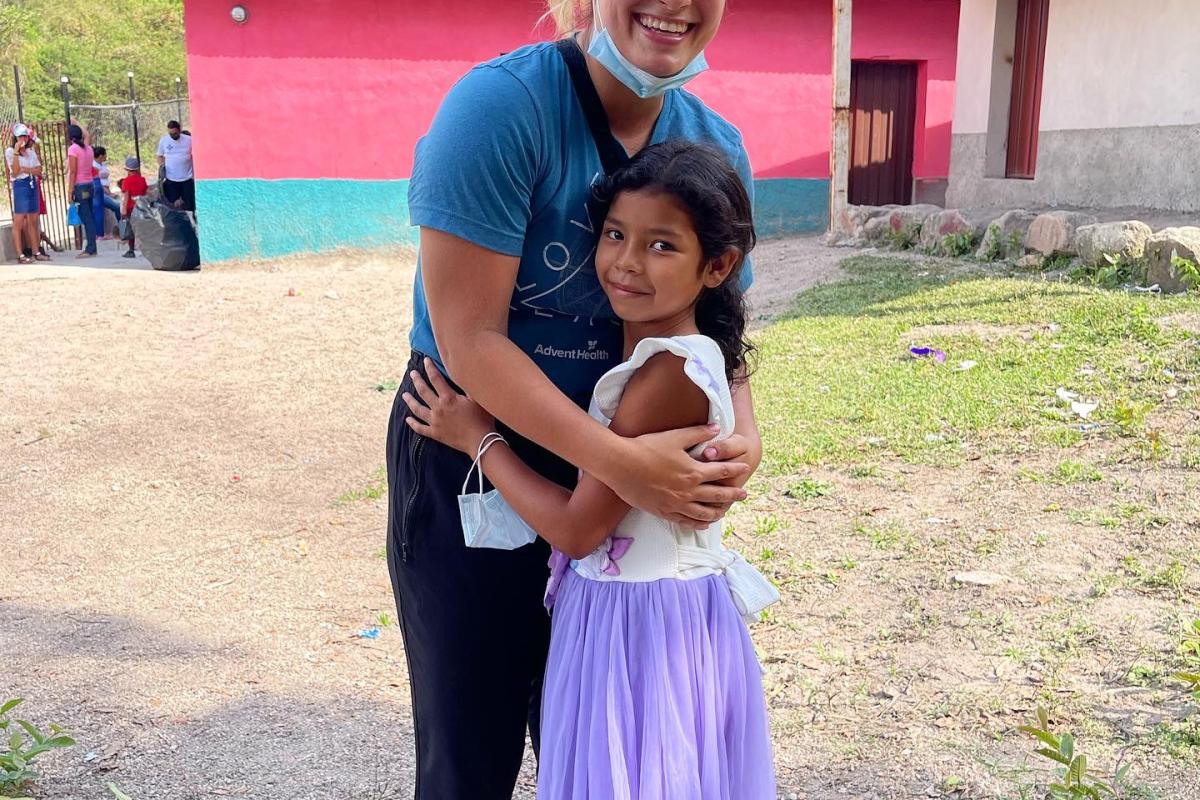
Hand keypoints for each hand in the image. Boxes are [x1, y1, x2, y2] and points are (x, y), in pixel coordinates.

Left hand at [403, 357, 495, 454]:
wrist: (480, 441)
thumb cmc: (482, 419)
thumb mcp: (477, 398)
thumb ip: (468, 386)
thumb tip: (462, 373)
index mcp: (448, 398)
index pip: (436, 378)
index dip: (430, 368)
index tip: (425, 361)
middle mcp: (438, 408)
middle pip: (423, 391)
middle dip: (417, 380)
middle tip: (412, 373)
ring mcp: (435, 421)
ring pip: (417, 409)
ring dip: (410, 401)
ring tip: (404, 395)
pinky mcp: (435, 433)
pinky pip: (420, 428)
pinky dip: (413, 423)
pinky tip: (408, 419)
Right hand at [606, 426, 749, 528]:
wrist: (621, 465)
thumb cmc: (646, 447)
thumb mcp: (675, 436)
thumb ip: (698, 433)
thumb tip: (717, 428)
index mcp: (693, 472)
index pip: (722, 471)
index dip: (735, 469)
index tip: (745, 468)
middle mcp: (688, 491)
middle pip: (718, 495)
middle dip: (733, 494)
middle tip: (744, 494)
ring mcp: (676, 504)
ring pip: (704, 513)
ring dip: (718, 512)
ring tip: (725, 511)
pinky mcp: (663, 512)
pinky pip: (686, 521)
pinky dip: (697, 523)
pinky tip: (702, 523)